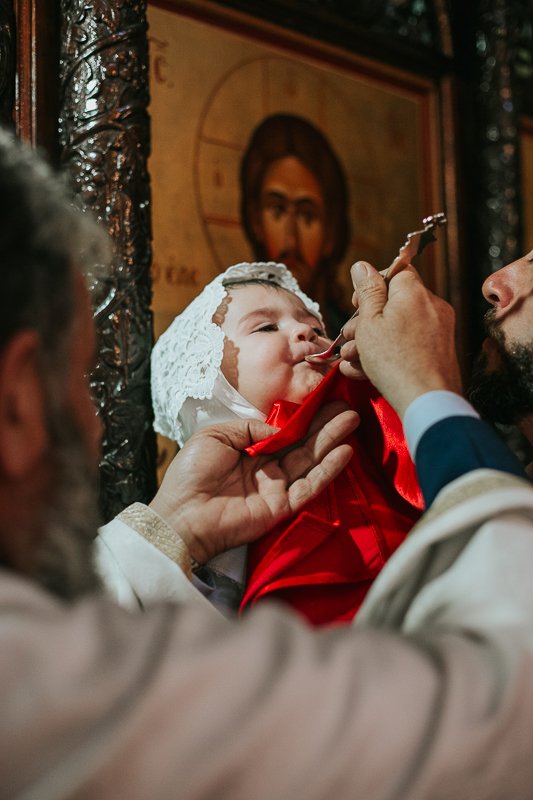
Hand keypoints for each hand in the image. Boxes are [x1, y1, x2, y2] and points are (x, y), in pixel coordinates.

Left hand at [149, 403, 357, 563]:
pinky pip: (309, 486)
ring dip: (332, 440)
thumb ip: (250, 427)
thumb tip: (280, 429)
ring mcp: (277, 487)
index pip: (283, 432)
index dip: (302, 416)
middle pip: (302, 443)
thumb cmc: (192, 473)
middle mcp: (267, 468)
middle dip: (325, 424)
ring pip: (310, 460)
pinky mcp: (283, 507)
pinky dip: (328, 470)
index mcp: (249, 450)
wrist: (182, 514)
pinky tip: (345, 451)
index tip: (323, 398)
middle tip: (348, 406)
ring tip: (352, 419)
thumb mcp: (216, 435)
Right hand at [339, 260, 461, 417]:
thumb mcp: (369, 322)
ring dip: (371, 342)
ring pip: (399, 327)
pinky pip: (410, 345)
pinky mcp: (439, 352)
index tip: (357, 304)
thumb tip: (361, 265)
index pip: (396, 271)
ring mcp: (439, 330)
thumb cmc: (395, 361)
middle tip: (349, 337)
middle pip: (394, 303)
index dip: (372, 286)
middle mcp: (432, 306)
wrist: (426, 401)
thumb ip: (367, 292)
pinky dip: (389, 355)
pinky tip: (366, 372)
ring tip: (352, 359)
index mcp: (415, 292)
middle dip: (366, 321)